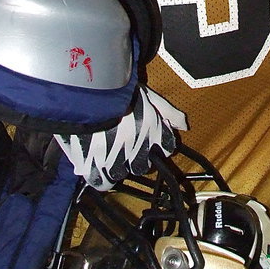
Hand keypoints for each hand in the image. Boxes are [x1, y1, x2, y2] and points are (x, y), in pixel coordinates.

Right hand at [53, 85, 186, 189]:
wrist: (85, 87)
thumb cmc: (117, 86)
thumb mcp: (147, 93)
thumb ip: (167, 111)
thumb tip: (184, 126)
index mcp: (152, 130)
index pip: (165, 149)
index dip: (156, 145)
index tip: (147, 141)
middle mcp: (137, 147)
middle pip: (143, 166)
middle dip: (136, 158)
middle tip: (123, 147)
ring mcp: (114, 157)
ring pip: (122, 174)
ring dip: (116, 167)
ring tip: (107, 154)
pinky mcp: (92, 164)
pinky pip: (102, 182)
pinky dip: (100, 177)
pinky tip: (96, 167)